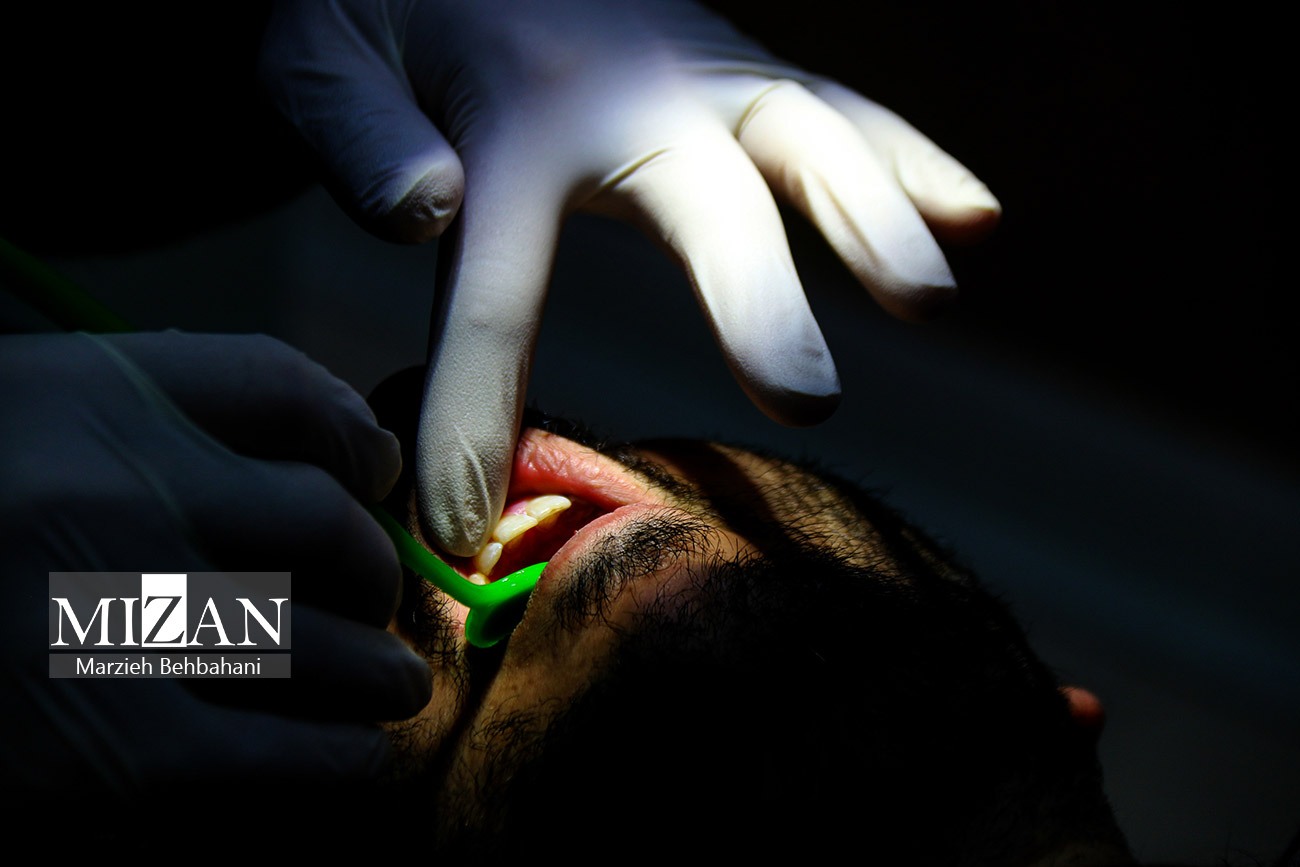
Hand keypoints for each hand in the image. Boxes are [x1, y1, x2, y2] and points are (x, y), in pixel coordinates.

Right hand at [0, 331, 429, 800]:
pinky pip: (291, 754)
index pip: (280, 387)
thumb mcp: (3, 428)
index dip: (350, 431)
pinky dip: (343, 759)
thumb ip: (120, 420)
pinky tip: (354, 758)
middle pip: (325, 519)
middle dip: (369, 566)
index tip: (370, 470)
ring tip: (392, 684)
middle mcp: (118, 489)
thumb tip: (284, 438)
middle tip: (375, 598)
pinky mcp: (119, 750)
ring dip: (379, 667)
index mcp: (83, 398)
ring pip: (329, 639)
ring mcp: (125, 617)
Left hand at [260, 0, 1000, 555]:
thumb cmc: (376, 5)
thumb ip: (354, 133)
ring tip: (929, 295)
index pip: (497, 293)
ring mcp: (703, 67)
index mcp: (507, 117)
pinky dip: (909, 162)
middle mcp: (627, 90)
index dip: (479, 419)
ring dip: (874, 217)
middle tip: (802, 397)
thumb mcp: (316, 52)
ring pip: (806, 136)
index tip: (465, 534)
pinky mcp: (743, 68)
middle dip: (752, 299)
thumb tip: (425, 210)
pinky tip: (977, 219)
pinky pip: (840, 109)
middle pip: (703, 200)